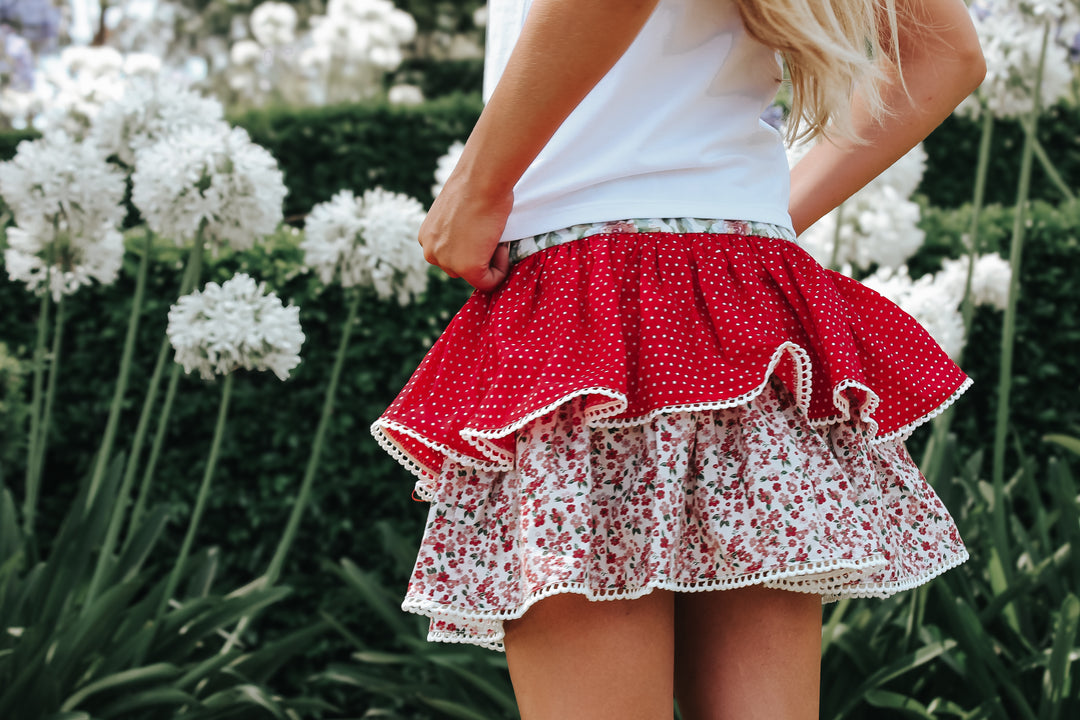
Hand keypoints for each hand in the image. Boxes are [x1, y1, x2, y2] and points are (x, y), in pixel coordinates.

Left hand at [419, 171, 512, 291]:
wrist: (482, 179)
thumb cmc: (475, 186)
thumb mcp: (456, 213)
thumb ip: (456, 232)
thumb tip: (472, 241)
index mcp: (427, 238)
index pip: (450, 256)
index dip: (472, 248)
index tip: (482, 229)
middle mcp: (431, 252)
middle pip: (460, 268)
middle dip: (479, 256)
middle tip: (491, 234)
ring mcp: (447, 262)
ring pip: (474, 276)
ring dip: (490, 262)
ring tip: (495, 237)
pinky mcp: (467, 268)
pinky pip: (489, 283)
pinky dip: (501, 270)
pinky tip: (501, 246)